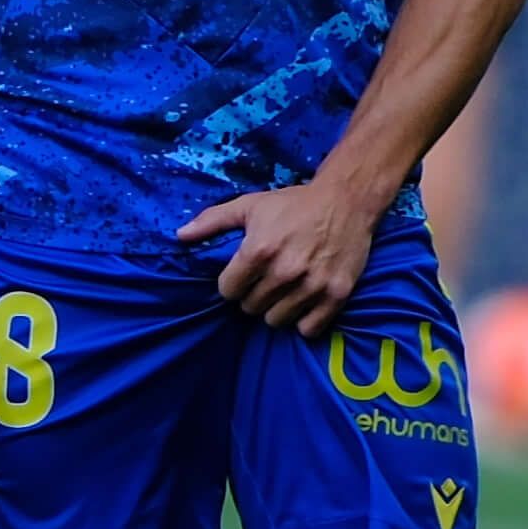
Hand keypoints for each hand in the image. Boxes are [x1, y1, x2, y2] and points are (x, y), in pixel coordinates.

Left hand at [180, 175, 384, 340]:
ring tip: (286, 292)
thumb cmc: (294, 203)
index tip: (244, 275)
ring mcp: (312, 285)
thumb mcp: (250, 206)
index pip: (228, 291)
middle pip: (251, 308)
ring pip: (277, 320)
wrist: (348, 200)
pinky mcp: (336, 294)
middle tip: (267, 281)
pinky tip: (306, 303)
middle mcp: (284, 272)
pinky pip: (309, 328)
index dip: (233, 283)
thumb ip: (212, 221)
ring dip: (278, 309)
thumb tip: (179, 236)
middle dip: (255, 296)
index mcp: (258, 251)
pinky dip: (305, 321)